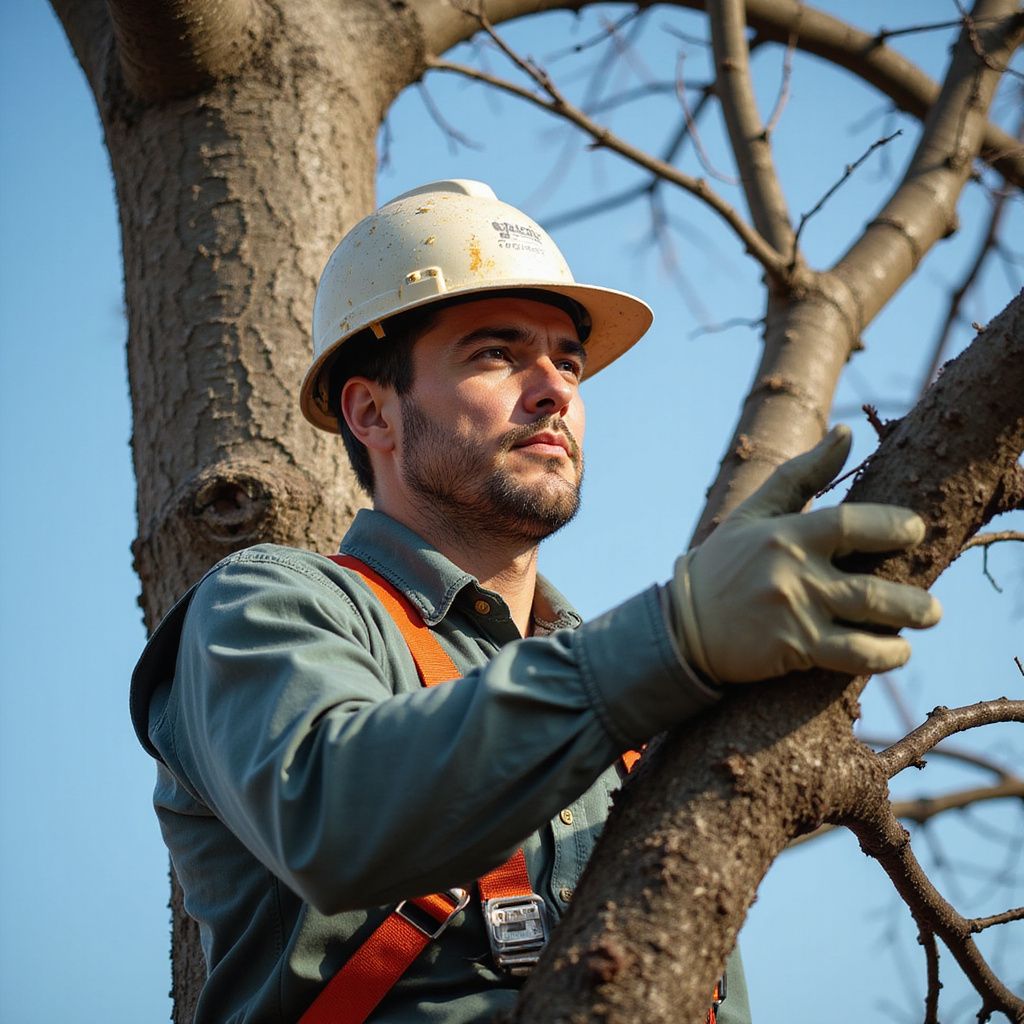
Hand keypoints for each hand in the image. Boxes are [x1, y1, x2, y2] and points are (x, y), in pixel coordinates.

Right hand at [669, 425, 941, 683]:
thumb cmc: (726, 562)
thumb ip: (801, 475)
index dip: (893, 526)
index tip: (915, 530)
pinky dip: (884, 655)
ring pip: (867, 620)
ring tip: (926, 617)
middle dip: (912, 597)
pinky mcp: (792, 649)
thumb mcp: (755, 513)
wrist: (684, 626)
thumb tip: (846, 432)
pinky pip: (852, 655)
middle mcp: (792, 574)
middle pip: (870, 586)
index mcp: (785, 535)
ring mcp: (794, 614)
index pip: (849, 523)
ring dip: (907, 621)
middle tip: (933, 603)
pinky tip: (898, 650)